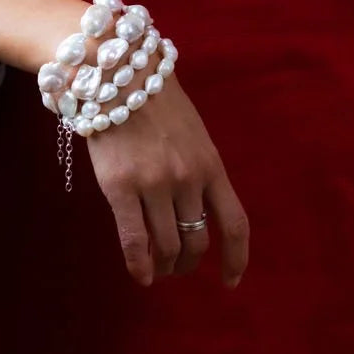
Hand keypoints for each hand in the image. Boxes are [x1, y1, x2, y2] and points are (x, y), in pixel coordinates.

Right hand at [85, 74, 249, 288]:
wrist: (118, 72)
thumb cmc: (155, 101)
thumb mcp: (192, 134)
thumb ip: (198, 171)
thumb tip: (197, 214)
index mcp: (211, 164)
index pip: (235, 223)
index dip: (236, 258)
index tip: (230, 281)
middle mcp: (188, 178)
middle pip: (197, 241)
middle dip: (187, 262)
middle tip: (176, 266)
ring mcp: (155, 183)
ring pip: (167, 246)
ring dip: (163, 266)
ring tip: (156, 268)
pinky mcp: (121, 187)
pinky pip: (134, 241)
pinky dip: (138, 265)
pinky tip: (140, 274)